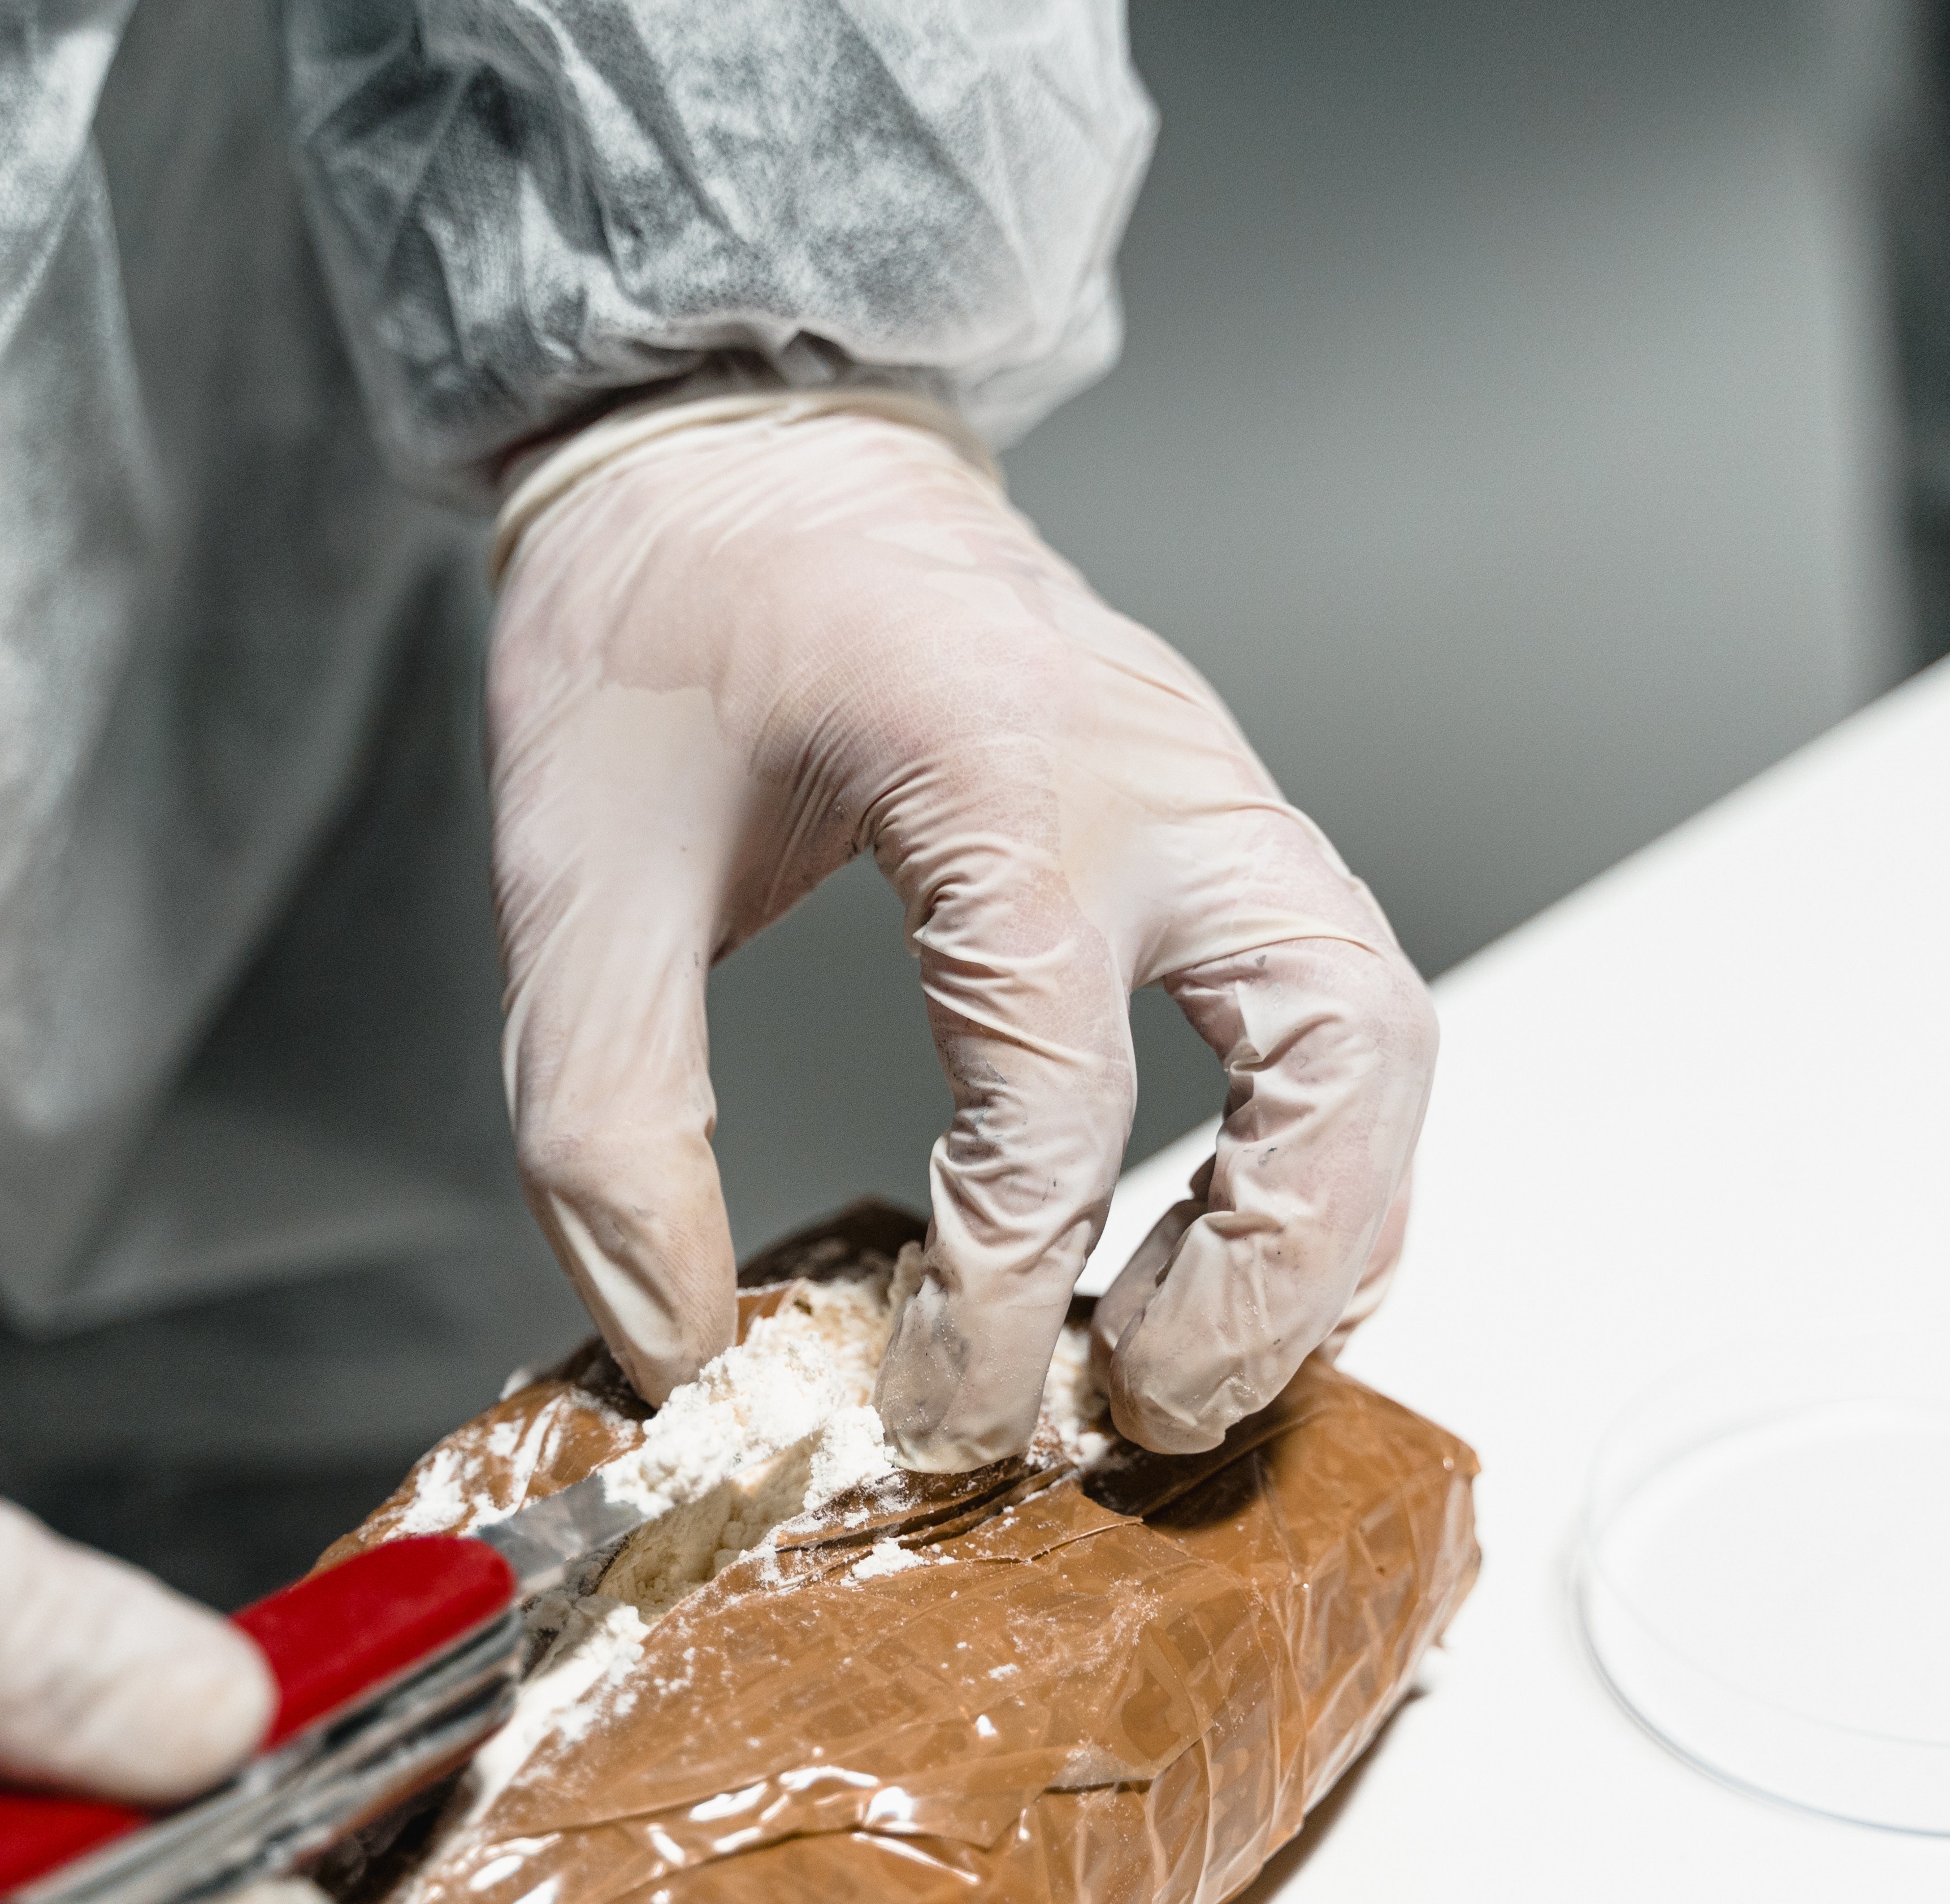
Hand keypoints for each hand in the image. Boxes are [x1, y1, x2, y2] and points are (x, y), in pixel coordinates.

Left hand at [487, 397, 1434, 1465]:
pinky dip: (1316, 1155)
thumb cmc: (659, 625)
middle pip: (1334, 1046)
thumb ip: (602, 1122)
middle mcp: (1154, 775)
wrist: (736, 447)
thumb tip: (678, 1352)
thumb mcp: (571, 868)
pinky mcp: (1215, 820)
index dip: (1002, 1295)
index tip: (929, 1409)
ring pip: (1378, 1030)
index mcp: (992, 763)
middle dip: (1264, 1268)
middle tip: (1141, 1408)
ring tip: (1193, 1362)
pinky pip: (1340, 1006)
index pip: (1055, 1085)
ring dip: (1325, 1224)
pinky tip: (1220, 1254)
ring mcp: (1211, 787)